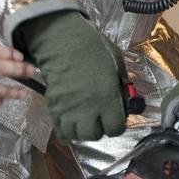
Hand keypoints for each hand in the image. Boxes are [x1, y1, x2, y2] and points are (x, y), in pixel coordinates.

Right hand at [14, 12, 125, 140]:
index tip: (115, 119)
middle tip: (98, 119)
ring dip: (81, 131)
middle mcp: (88, 109)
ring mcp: (69, 110)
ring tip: (84, 121)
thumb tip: (125, 98)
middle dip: (98, 129)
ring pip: (75, 135)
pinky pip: (59, 130)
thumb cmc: (95, 50)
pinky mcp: (54, 107)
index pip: (115, 128)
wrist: (64, 43)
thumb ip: (121, 84)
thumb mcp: (117, 64)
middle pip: (93, 135)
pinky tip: (70, 124)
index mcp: (108, 98)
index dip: (117, 126)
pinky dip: (65, 131)